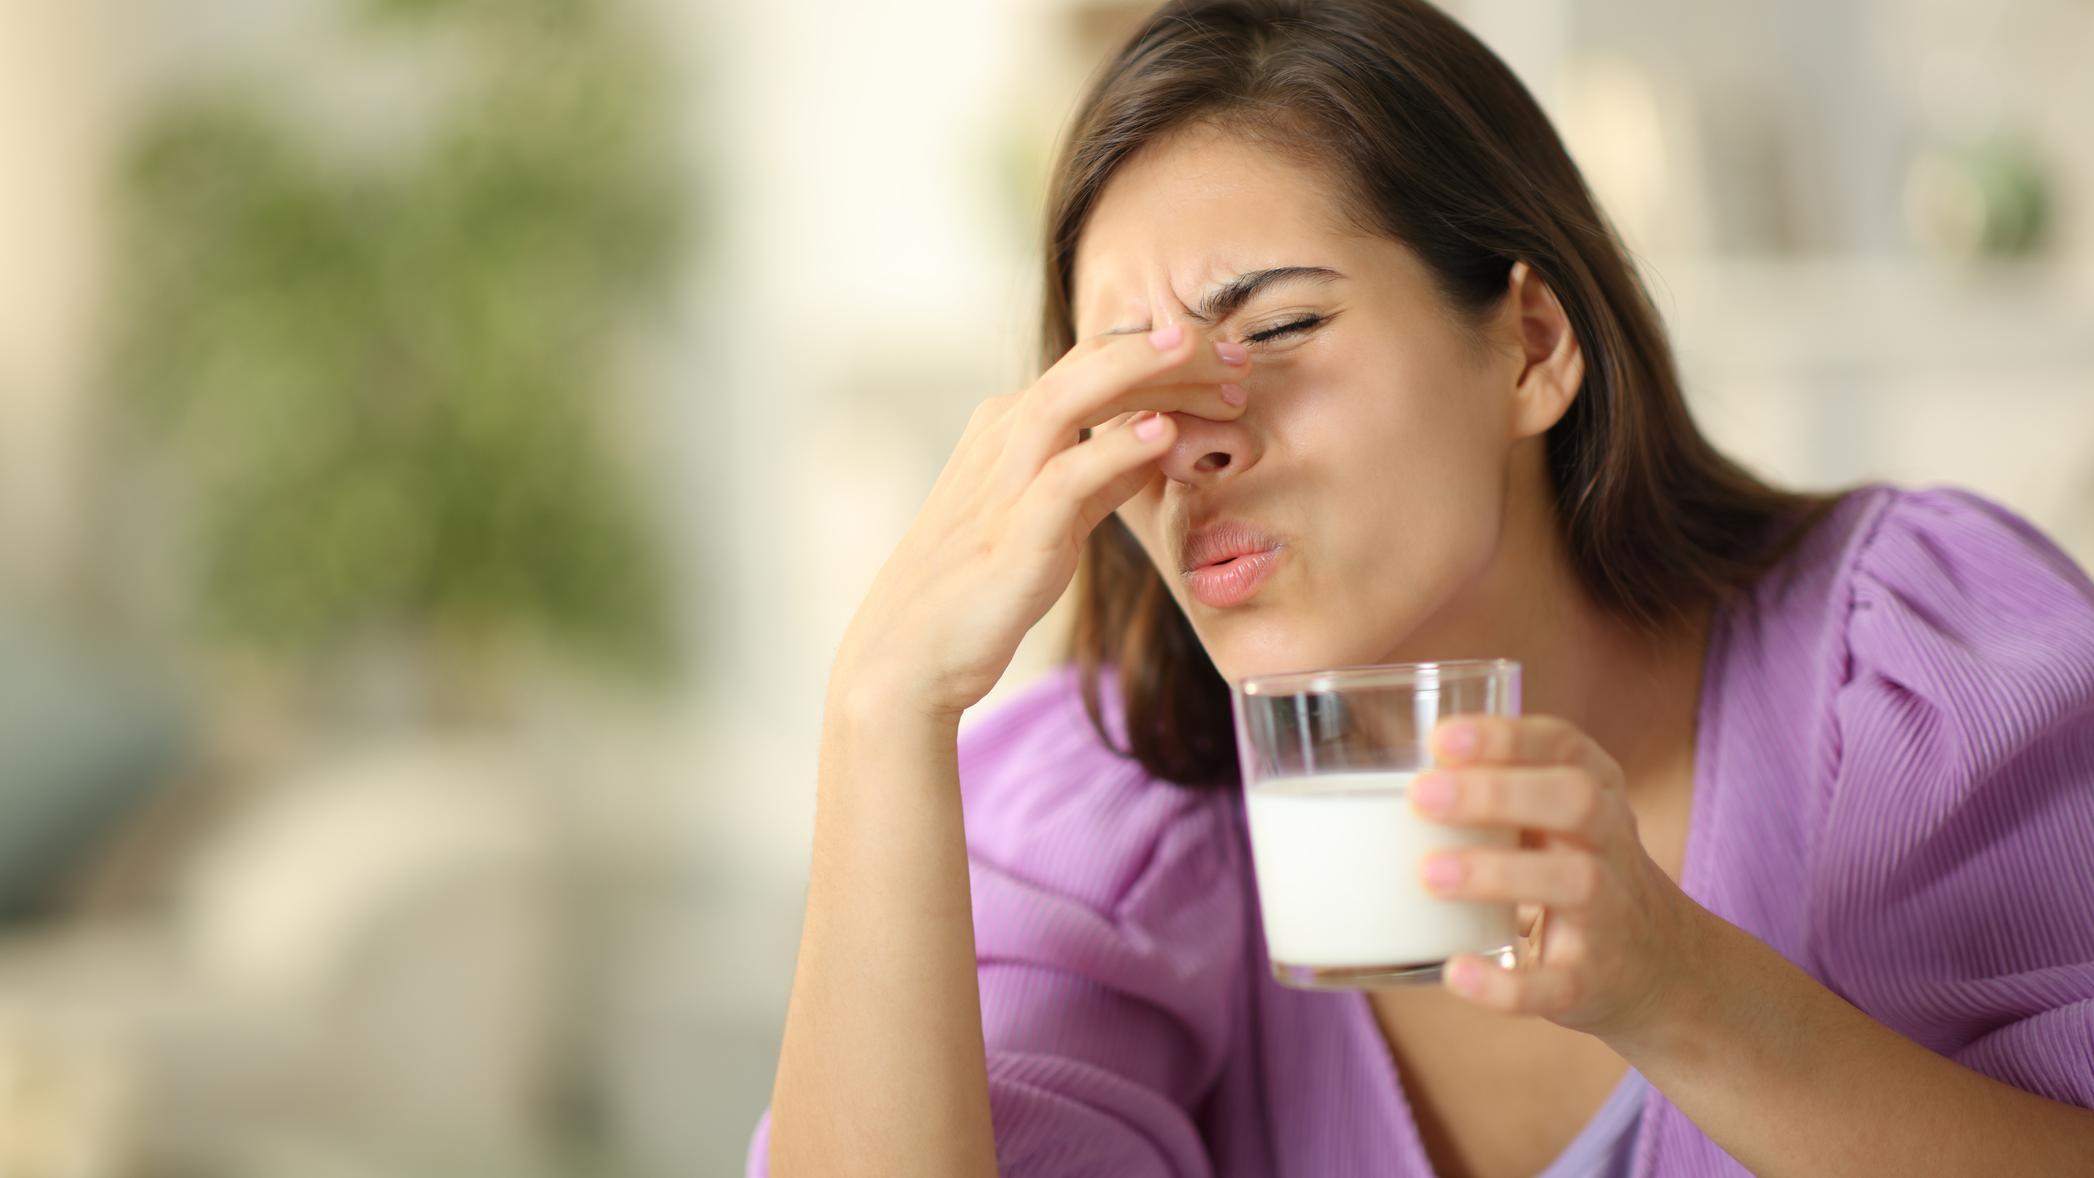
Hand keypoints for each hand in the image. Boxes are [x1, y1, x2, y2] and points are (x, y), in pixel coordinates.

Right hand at [830, 324, 1249, 721]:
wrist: (910, 652)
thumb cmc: (981, 585)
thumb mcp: (1053, 515)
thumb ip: (1101, 475)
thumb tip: (1158, 437)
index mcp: (1009, 427)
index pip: (1094, 364)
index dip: (1165, 356)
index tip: (1228, 362)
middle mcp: (1002, 438)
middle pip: (1088, 364)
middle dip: (1168, 351)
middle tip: (1238, 354)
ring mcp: (1003, 482)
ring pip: (1071, 397)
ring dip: (1142, 371)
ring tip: (1202, 356)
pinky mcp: (1013, 533)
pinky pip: (1067, 476)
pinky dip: (1116, 448)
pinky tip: (1164, 434)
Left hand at [1409, 714, 1707, 1038]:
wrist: (1658, 966)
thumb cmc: (1574, 868)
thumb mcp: (1552, 819)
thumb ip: (1491, 791)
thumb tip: (1384, 770)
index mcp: (1594, 791)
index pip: (1563, 745)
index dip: (1506, 737)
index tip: (1441, 738)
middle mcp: (1610, 843)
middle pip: (1575, 800)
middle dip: (1497, 793)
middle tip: (1421, 796)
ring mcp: (1608, 913)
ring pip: (1573, 882)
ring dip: (1497, 873)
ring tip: (1429, 875)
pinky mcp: (1592, 980)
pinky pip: (1556, 984)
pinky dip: (1506, 985)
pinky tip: (1456, 971)